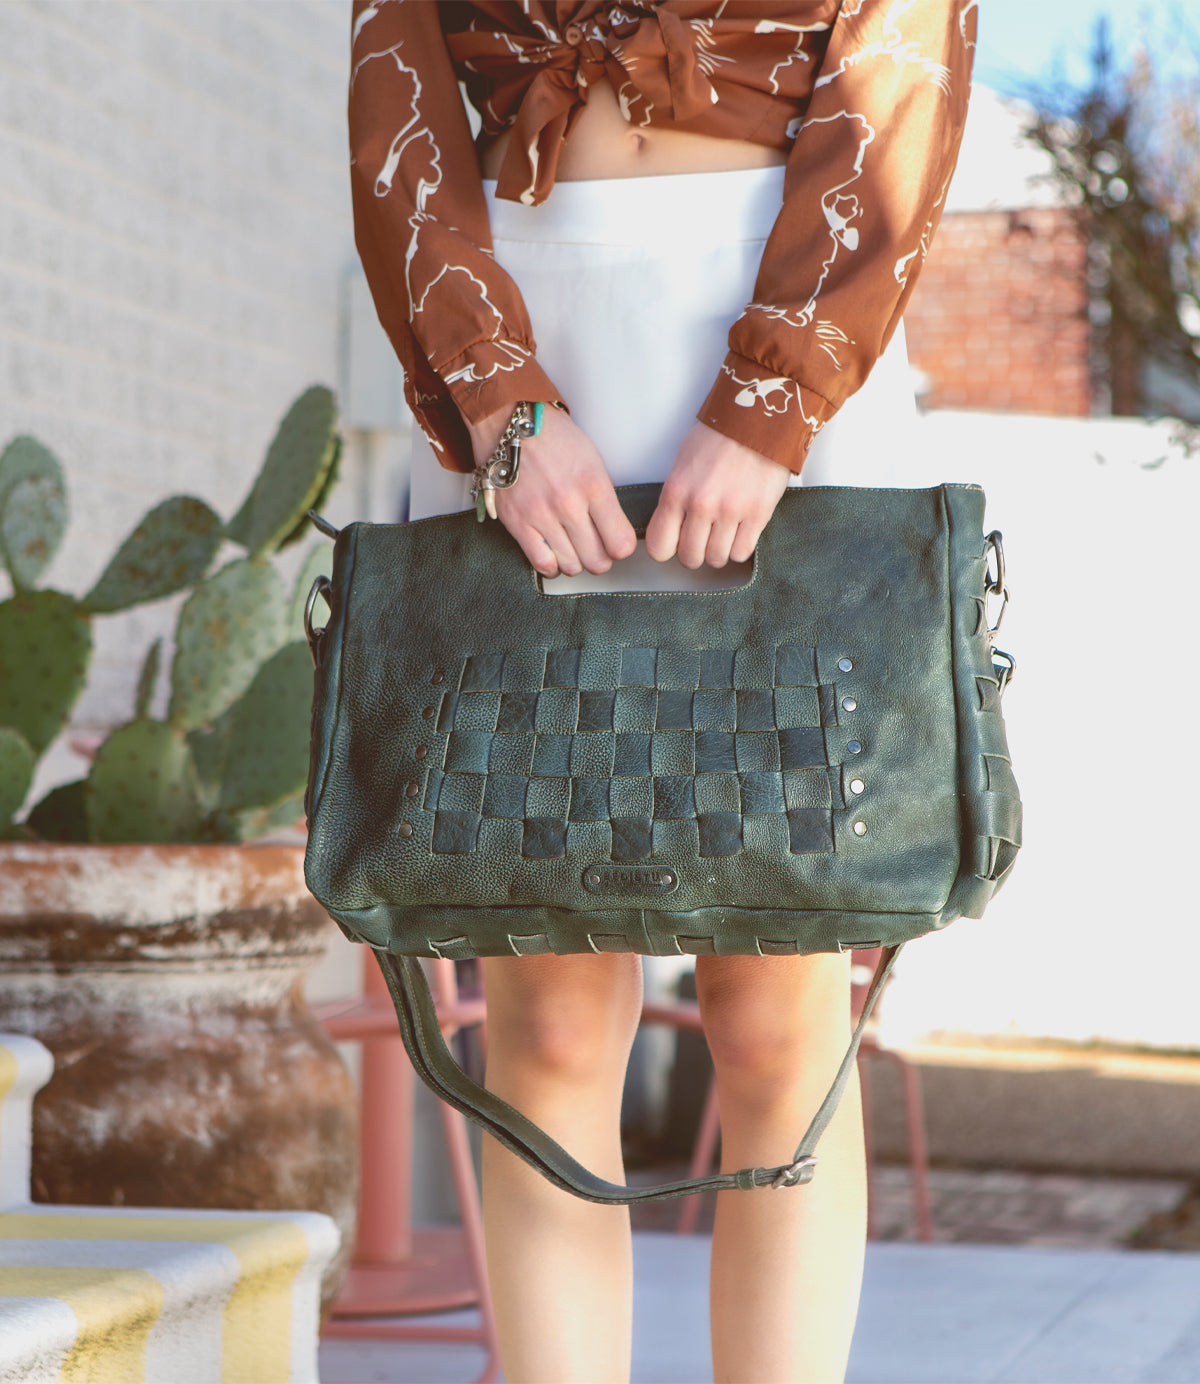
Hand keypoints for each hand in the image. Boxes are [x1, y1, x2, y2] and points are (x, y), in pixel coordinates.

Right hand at [466, 405, 636, 577]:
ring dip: (576, 562)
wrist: (510, 422)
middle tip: (595, 548)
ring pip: (572, 566)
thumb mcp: (593, 461)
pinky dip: (552, 565)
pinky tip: (554, 555)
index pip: (620, 542)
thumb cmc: (553, 438)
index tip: (616, 543)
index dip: (621, 548)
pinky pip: (542, 563)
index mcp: (594, 485)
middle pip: (597, 560)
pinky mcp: (517, 523)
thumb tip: (614, 530)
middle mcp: (569, 504)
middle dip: (600, 558)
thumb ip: (604, 498)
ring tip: (573, 548)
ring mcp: (541, 515)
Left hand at [645, 422, 791, 567]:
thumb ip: (675, 497)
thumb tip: (671, 527)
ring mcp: (731, 511)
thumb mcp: (683, 462)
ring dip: (719, 550)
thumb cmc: (719, 437)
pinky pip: (742, 552)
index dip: (667, 549)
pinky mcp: (758, 514)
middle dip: (695, 552)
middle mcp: (701, 504)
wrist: (759, 419)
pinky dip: (740, 547)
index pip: (659, 546)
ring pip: (716, 558)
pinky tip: (740, 532)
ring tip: (723, 533)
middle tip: (703, 538)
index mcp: (676, 491)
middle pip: (689, 557)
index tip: (675, 542)